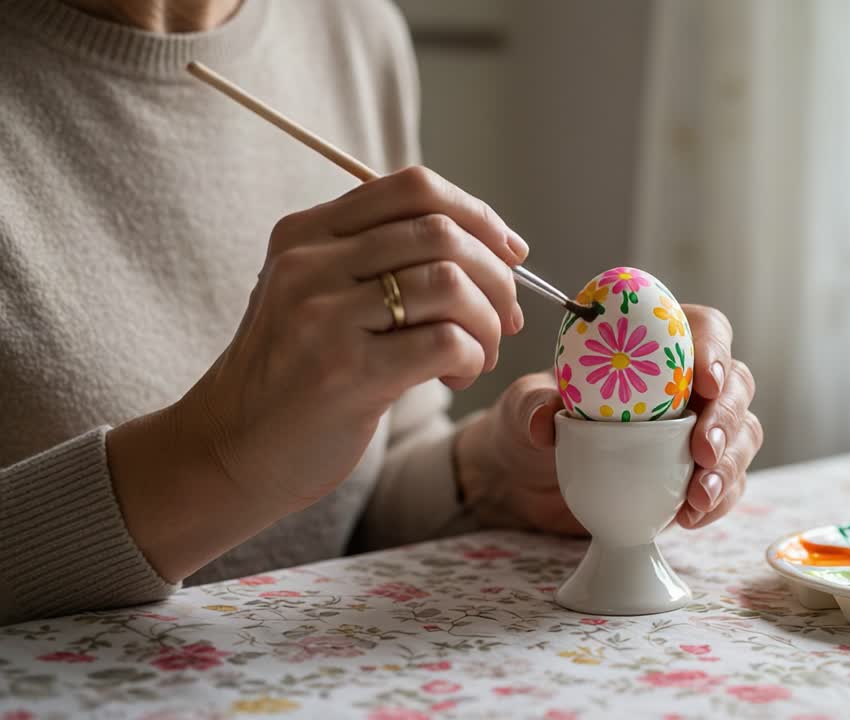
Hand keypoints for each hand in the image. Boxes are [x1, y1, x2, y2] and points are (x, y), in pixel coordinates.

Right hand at [107, 166, 525, 580]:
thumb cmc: (295, 375)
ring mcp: (323, 316)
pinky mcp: (345, 372)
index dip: (479, 214)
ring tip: (479, 353)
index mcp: (307, 232)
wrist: (230, 450)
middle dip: (497, 276)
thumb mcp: (318, 296)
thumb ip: (381, 260)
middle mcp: (309, 262)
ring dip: (488, 321)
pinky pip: (446, 340)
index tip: (510, 252)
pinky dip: (472, 356)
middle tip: (505, 319)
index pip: (414, 188)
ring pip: (451, 283)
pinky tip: (456, 376)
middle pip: (442, 233)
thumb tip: (493, 247)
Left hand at [455, 304, 761, 533]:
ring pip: (744, 435)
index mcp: (658, 345)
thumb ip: (534, 404)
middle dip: (728, 418)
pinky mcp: (699, 473)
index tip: (705, 382)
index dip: (716, 350)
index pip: (707, 329)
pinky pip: (731, 482)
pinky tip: (690, 516)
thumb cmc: (535, 421)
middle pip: (738, 384)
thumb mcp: (523, 406)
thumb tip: (547, 420)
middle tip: (703, 451)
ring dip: (730, 466)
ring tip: (699, 496)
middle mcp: (689, 382)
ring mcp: (699, 428)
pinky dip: (720, 500)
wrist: (529, 478)